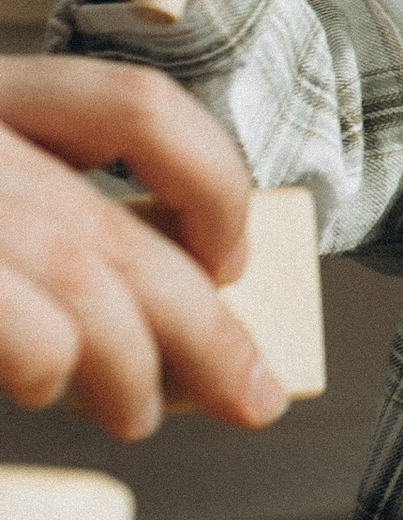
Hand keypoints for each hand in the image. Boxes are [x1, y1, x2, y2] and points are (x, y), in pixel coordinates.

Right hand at [0, 58, 281, 435]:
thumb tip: (168, 314)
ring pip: (91, 283)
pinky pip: (34, 334)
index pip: (137, 106)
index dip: (212, 185)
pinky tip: (43, 387)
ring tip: (137, 413)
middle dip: (209, 330)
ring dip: (137, 368)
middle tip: (252, 395)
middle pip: (122, 229)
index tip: (231, 263)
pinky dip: (53, 371)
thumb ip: (47, 220)